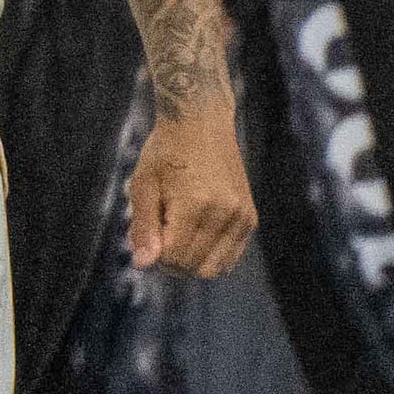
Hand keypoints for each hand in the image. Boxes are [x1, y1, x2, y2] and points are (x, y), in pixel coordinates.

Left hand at [126, 102, 259, 278]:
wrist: (201, 124)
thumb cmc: (165, 153)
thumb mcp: (143, 186)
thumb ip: (143, 228)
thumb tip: (143, 266)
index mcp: (195, 206)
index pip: (174, 258)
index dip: (154, 256)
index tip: (146, 237)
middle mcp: (225, 214)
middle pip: (195, 266)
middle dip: (171, 262)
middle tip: (159, 236)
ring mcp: (242, 217)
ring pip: (216, 268)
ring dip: (191, 262)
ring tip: (177, 234)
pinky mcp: (250, 217)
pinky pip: (232, 256)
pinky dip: (211, 256)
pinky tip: (195, 236)